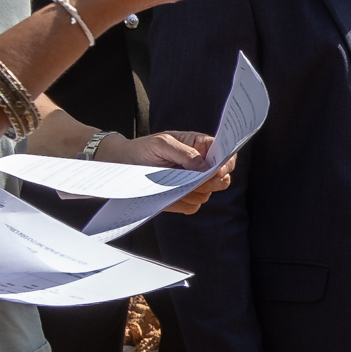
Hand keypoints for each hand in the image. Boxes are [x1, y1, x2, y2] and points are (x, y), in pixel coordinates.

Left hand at [101, 130, 236, 213]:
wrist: (123, 164)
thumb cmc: (143, 149)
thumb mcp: (162, 144)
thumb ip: (185, 153)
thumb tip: (204, 166)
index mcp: (201, 147)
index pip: (226, 155)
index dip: (227, 163)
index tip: (218, 170)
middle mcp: (200, 167)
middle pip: (222, 180)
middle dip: (211, 181)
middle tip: (193, 179)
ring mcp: (192, 185)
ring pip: (207, 195)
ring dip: (192, 192)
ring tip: (172, 182)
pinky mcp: (182, 199)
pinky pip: (192, 207)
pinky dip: (182, 203)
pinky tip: (168, 193)